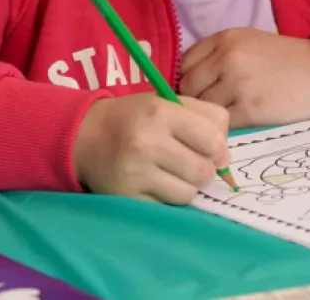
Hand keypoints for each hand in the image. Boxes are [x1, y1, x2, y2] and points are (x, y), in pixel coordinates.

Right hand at [72, 93, 229, 203]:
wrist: (84, 136)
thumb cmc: (134, 118)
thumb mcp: (165, 103)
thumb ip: (203, 119)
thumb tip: (226, 160)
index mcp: (160, 111)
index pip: (214, 137)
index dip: (217, 145)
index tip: (207, 146)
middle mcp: (147, 141)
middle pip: (204, 169)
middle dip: (204, 168)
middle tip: (189, 161)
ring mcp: (136, 172)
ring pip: (188, 193)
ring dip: (187, 186)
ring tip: (171, 173)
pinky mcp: (127, 197)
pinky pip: (167, 207)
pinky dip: (167, 198)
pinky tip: (155, 184)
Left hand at [179, 29, 309, 128]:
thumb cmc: (285, 60)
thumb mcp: (248, 43)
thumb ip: (217, 56)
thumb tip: (186, 82)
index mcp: (225, 38)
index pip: (185, 63)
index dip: (189, 80)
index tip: (199, 91)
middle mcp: (228, 58)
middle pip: (189, 87)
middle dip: (195, 101)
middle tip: (211, 108)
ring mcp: (238, 84)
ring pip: (203, 108)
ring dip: (211, 117)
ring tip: (228, 115)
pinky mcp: (250, 109)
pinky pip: (222, 124)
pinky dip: (226, 128)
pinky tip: (240, 121)